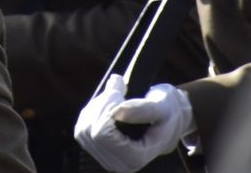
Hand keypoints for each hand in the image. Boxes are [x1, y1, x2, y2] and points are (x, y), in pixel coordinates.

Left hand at [74, 74, 193, 171]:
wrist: (168, 120)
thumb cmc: (168, 112)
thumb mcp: (163, 107)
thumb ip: (143, 109)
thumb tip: (116, 112)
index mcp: (135, 158)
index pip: (101, 134)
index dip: (105, 109)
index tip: (121, 93)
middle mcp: (118, 164)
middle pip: (89, 131)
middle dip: (101, 104)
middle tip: (119, 87)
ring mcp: (105, 158)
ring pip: (83, 129)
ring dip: (96, 106)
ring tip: (117, 94)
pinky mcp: (97, 150)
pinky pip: (81, 128)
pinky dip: (91, 110)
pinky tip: (108, 102)